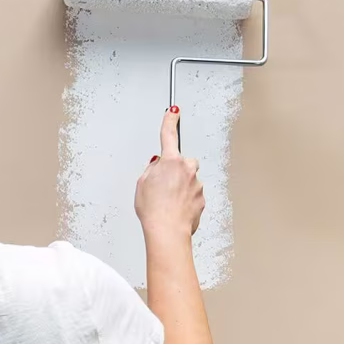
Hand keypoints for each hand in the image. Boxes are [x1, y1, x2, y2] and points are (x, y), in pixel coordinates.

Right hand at [134, 106, 204, 235]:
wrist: (168, 231)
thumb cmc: (154, 210)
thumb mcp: (142, 184)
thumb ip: (152, 170)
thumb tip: (158, 167)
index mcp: (171, 162)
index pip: (169, 134)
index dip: (170, 120)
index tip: (173, 112)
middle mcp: (187, 169)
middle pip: (182, 162)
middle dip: (174, 170)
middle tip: (162, 185)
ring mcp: (196, 184)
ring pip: (188, 180)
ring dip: (179, 187)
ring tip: (167, 202)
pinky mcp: (201, 198)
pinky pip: (192, 195)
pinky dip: (185, 200)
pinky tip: (175, 209)